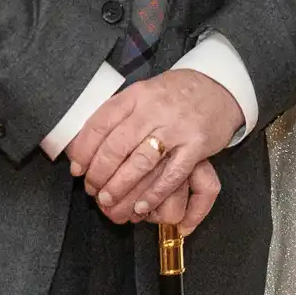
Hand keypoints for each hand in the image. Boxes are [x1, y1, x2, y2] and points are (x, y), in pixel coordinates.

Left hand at [64, 70, 242, 225]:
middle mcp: (155, 109)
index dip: (84, 150)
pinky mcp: (197, 145)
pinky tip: (140, 206)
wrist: (218, 87)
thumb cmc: (175, 94)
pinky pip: (171, 175)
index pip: (100, 124)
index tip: (77, 168)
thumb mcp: (144, 93)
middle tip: (92, 189)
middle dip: (99, 173)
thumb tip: (84, 146)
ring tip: (108, 200)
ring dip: (120, 186)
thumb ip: (119, 114)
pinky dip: (153, 194)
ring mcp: (177, 128)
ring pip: (140, 163)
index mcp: (137, 95)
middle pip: (117, 146)